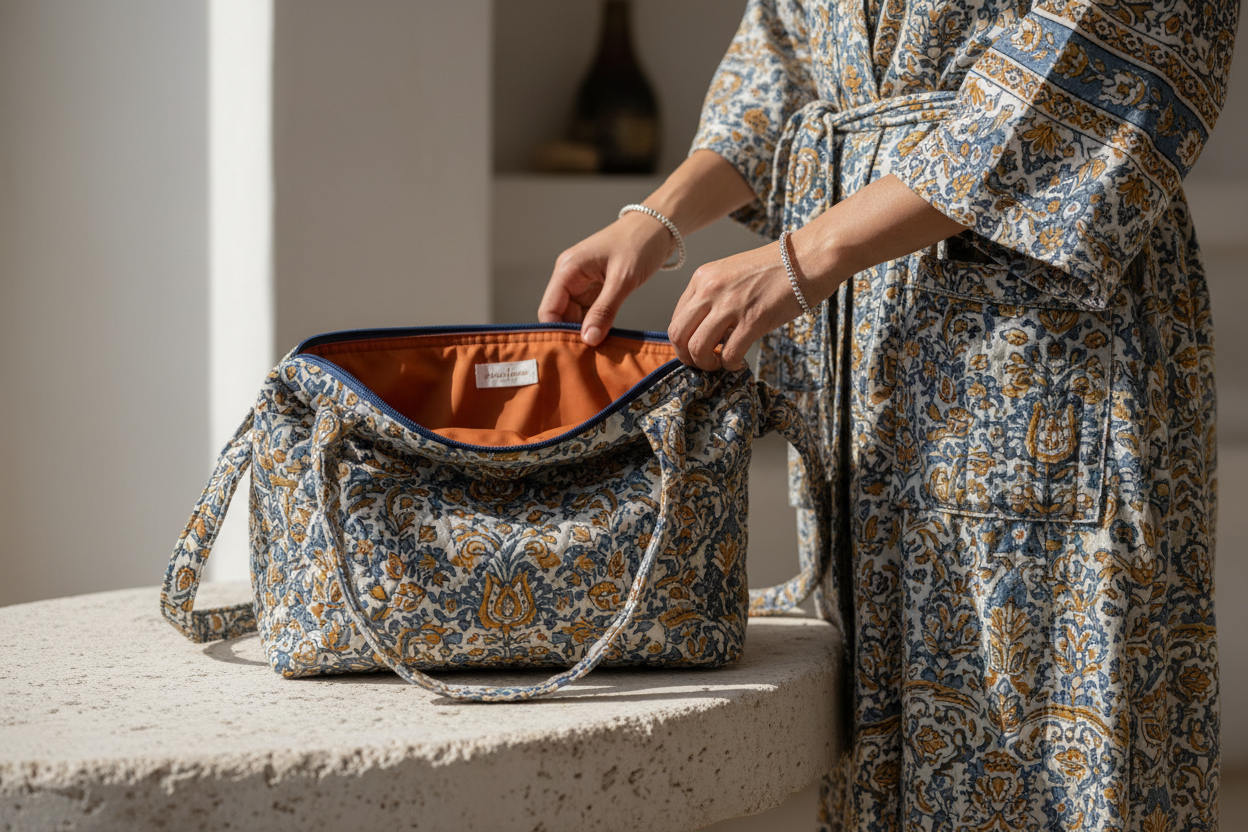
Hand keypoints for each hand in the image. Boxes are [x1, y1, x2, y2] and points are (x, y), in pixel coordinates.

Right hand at [537, 213, 674, 346]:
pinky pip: (589, 313)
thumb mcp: (623, 279)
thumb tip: (588, 339)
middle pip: (560, 316)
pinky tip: (604, 340)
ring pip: (575, 317)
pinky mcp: (596, 288)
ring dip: (585, 333)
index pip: (549, 310)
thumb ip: (604, 310)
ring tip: (597, 354)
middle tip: (587, 359)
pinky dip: (595, 326)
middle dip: (571, 336)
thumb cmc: (640, 242)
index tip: (570, 354)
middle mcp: (570, 277)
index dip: (556, 333)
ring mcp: (583, 283)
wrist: (659, 226)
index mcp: (568, 269)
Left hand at [668, 238, 808, 370]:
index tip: (696, 350)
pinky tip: (738, 362)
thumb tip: (706, 332)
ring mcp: (730, 304)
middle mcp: (710, 290)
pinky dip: (731, 365)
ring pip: (697, 348)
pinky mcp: (753, 319)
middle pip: (678, 335)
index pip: (676, 318)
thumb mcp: (731, 275)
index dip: (682, 342)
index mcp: (702, 278)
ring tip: (720, 363)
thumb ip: (713, 298)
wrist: (806, 259)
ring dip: (706, 364)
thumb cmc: (773, 269)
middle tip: (702, 363)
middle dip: (687, 357)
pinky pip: (729, 354)